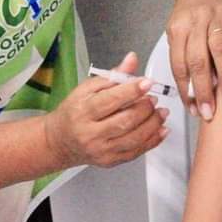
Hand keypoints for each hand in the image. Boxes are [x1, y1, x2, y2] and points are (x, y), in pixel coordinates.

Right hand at [44, 52, 168, 167]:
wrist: (60, 141)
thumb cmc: (73, 113)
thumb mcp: (87, 89)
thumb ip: (112, 75)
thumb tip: (131, 60)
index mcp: (83, 111)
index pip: (110, 100)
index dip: (132, 90)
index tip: (147, 82)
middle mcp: (91, 133)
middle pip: (124, 121)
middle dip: (145, 108)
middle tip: (154, 98)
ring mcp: (101, 150)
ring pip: (133, 138)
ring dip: (153, 124)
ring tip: (161, 112)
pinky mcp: (110, 161)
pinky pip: (136, 152)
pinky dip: (153, 140)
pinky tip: (161, 128)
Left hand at [166, 0, 221, 120]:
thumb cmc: (191, 14)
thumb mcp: (178, 31)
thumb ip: (183, 57)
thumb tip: (191, 93)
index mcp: (178, 29)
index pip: (179, 65)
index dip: (186, 90)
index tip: (194, 109)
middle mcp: (196, 21)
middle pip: (197, 59)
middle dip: (204, 89)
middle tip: (210, 111)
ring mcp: (217, 14)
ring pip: (218, 46)